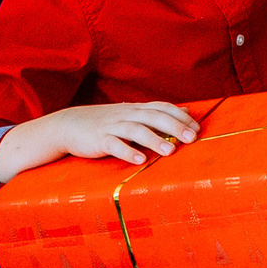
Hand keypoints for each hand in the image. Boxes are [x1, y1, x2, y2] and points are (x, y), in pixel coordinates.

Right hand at [0, 100, 199, 181]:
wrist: (69, 125)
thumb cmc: (105, 123)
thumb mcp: (131, 115)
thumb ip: (156, 114)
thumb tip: (185, 111)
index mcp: (136, 109)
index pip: (162, 107)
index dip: (180, 116)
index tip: (197, 128)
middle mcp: (126, 115)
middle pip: (154, 117)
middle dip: (174, 127)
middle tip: (192, 138)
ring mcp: (112, 126)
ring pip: (136, 130)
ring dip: (154, 140)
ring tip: (170, 151)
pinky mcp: (99, 140)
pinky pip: (114, 144)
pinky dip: (127, 151)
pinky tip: (139, 160)